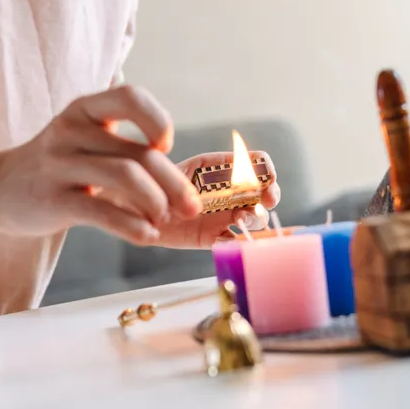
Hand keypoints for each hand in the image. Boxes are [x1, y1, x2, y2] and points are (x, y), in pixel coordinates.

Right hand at [0, 85, 202, 243]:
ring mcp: (59, 164)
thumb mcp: (85, 139)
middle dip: (173, 182)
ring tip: (164, 219)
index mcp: (84, 108)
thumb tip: (182, 180)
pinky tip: (147, 235)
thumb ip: (125, 147)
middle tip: (190, 205)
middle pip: (138, 152)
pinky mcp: (52, 200)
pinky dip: (132, 226)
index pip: (130, 97)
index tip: (165, 146)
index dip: (157, 120)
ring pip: (125, 177)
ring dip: (156, 203)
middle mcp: (70, 129)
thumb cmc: (59, 164)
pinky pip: (101, 212)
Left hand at [149, 151, 281, 248]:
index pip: (256, 165)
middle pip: (264, 192)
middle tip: (266, 201)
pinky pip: (235, 242)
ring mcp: (224, 216)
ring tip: (239, 219)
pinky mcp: (214, 238)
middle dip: (271, 195)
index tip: (267, 179)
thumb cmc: (159, 182)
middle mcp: (230, 193)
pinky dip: (239, 243)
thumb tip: (236, 165)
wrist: (139, 211)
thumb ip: (208, 167)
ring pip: (255, 218)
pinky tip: (231, 240)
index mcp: (224, 171)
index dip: (266, 171)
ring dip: (255, 219)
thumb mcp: (183, 170)